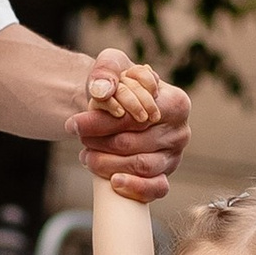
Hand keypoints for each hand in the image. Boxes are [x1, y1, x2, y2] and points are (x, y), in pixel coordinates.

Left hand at [73, 52, 188, 200]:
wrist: (118, 107)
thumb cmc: (117, 85)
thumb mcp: (111, 65)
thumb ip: (106, 70)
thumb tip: (103, 90)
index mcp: (175, 103)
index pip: (137, 117)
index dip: (103, 122)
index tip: (75, 124)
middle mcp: (180, 131)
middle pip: (135, 143)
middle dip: (101, 143)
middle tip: (80, 140)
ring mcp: (174, 156)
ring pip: (141, 166)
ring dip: (108, 164)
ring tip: (87, 157)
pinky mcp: (165, 176)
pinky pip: (156, 188)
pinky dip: (135, 189)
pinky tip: (113, 183)